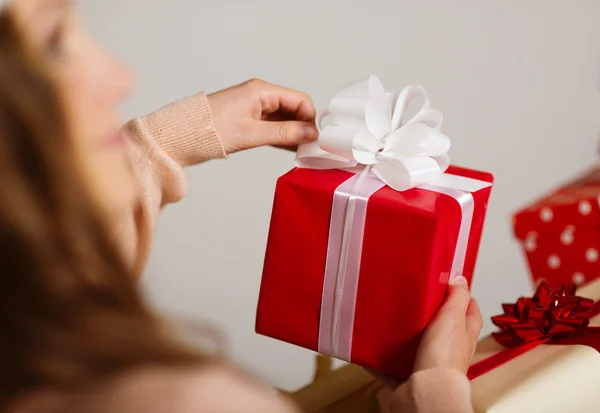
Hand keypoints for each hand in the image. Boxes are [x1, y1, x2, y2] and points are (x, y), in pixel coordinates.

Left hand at [207, 79, 318, 153]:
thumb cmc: (208, 129)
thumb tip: (310, 133)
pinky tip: (289, 148)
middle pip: (293, 108)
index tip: (316, 137)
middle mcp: (259, 96)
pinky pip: (272, 125)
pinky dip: (282, 136)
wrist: (180, 136)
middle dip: (304, 126)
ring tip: (302, 150)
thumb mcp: (252, 134)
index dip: (310, 117)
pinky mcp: (247, 120)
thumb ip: (284, 133)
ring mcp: (253, 108)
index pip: (299, 99)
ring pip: (283, 118)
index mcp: (261, 91)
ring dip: (293, 133)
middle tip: (311, 146)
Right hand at [367, 276, 481, 389]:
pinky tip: (371, 347)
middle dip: (430, 315)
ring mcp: (430, 363)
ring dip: (405, 336)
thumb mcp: (453, 317)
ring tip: (391, 320)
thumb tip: (461, 281)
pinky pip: (392, 364)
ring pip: (417, 345)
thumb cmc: (444, 358)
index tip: (448, 284)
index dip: (461, 297)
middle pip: (443, 328)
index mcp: (464, 335)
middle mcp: (450, 350)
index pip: (469, 311)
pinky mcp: (410, 375)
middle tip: (416, 300)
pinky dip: (381, 357)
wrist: (426, 390)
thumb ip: (457, 297)